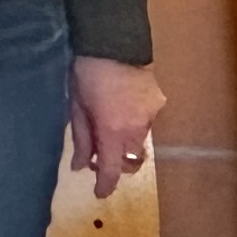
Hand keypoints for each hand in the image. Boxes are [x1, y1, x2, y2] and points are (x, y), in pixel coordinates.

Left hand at [70, 56, 165, 198]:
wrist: (114, 43)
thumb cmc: (86, 74)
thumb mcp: (76, 107)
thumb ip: (81, 139)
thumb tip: (79, 166)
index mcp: (112, 132)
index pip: (112, 170)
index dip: (106, 185)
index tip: (99, 193)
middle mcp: (137, 129)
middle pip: (131, 160)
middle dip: (118, 164)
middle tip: (99, 156)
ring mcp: (151, 116)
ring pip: (140, 142)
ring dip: (125, 143)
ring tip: (108, 127)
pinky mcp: (159, 103)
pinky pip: (146, 121)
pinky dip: (134, 122)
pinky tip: (121, 106)